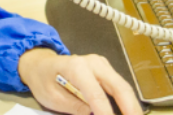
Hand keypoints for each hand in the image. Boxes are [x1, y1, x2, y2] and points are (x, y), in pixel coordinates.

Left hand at [18, 49, 141, 114]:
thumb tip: (94, 114)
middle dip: (131, 108)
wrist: (41, 64)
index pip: (97, 95)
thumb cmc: (43, 80)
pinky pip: (119, 87)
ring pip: (123, 86)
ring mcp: (101, 64)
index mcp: (77, 67)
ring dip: (131, 106)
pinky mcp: (105, 69)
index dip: (106, 113)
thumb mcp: (52, 98)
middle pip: (120, 87)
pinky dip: (126, 101)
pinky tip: (128, 112)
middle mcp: (93, 62)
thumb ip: (74, 106)